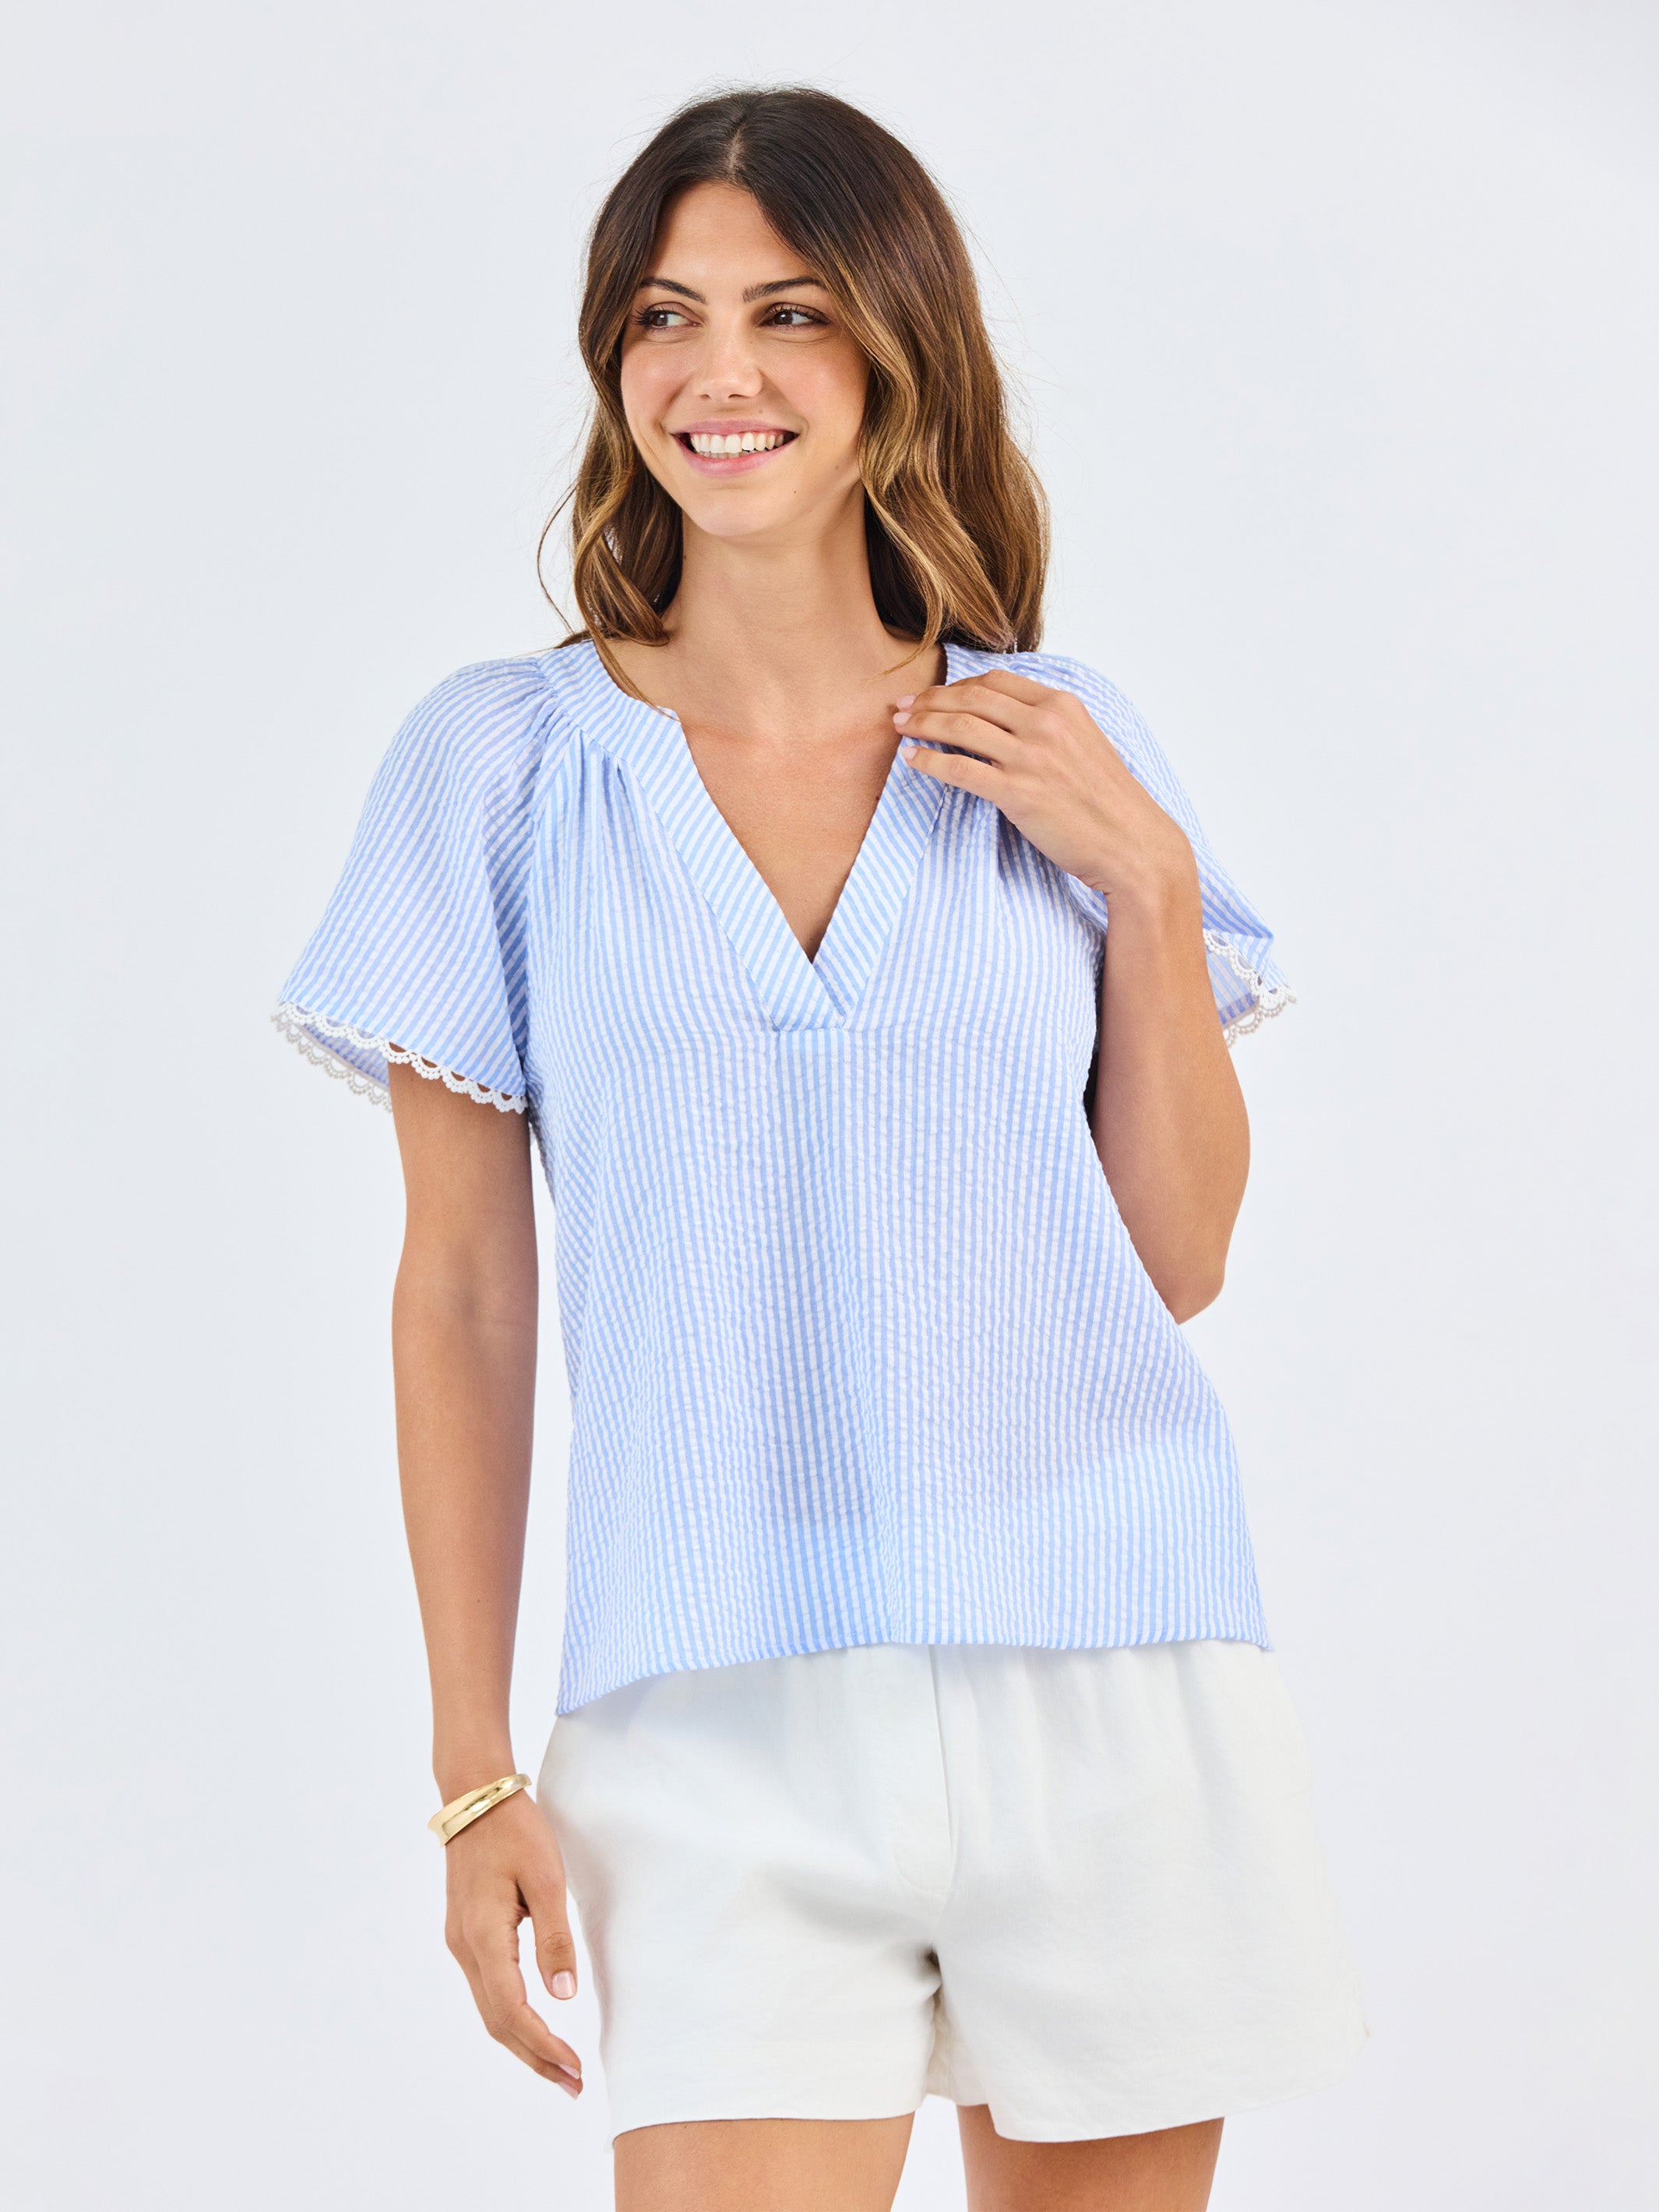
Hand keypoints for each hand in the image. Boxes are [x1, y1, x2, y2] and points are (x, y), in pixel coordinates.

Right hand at [442, 1788, 583, 2095]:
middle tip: (572, 2085)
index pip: (512, 2010)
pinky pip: (488, 1990)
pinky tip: (534, 2025)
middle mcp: (465, 1948)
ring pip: (490, 2009)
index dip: (542, 2045)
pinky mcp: (467, 1934)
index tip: (573, 2069)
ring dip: (523, 2042)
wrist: (474, 1796)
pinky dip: (512, 2017)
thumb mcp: (544, 1877)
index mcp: (483, 1936)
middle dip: (534, 2057)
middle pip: (497, 2022)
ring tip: (558, 2067)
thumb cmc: (514, 1830)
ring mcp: (461, 1942)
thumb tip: (563, 1995)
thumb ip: (554, 1937)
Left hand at [894, 671, 1194, 909]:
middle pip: (971, 698)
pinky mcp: (1019, 794)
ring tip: (900, 728)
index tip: (934, 694)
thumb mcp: (1085, 745)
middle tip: (902, 707)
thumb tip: (1008, 722)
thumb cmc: (1109, 803)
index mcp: (1062, 706)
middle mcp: (1045, 724)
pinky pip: (960, 770)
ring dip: (921, 724)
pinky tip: (912, 761)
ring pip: (960, 727)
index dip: (956, 685)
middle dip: (929, 700)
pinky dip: (930, 762)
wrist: (1133, 845)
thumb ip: (1049, 726)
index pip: (995, 681)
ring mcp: (1032, 758)